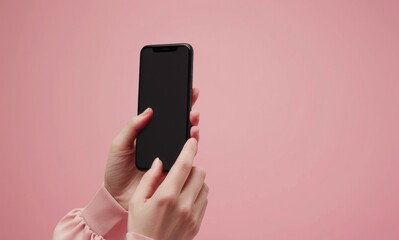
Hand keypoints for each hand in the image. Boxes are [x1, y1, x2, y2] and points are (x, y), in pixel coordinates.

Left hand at [104, 89, 199, 209]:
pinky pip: (188, 154)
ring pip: (186, 136)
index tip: (183, 90)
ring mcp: (170, 155)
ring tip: (193, 116)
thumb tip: (148, 111)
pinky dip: (193, 142)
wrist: (118, 197)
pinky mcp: (176, 168)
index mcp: (149, 135)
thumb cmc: (116, 171)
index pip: (164, 117)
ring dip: (192, 124)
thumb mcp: (119, 145)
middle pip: (178, 123)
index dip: (174, 104)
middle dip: (187, 109)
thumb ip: (132, 127)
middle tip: (192, 97)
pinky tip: (193, 133)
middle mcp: (162, 143)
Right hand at [128, 138, 207, 239]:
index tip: (192, 140)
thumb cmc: (140, 227)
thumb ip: (149, 179)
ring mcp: (192, 214)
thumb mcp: (137, 201)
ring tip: (182, 185)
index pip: (184, 165)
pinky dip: (197, 194)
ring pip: (204, 185)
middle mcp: (183, 204)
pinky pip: (204, 200)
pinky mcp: (197, 222)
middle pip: (199, 172)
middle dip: (192, 166)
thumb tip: (160, 162)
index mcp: (166, 196)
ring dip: (196, 181)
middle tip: (182, 170)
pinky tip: (185, 198)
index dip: (190, 149)